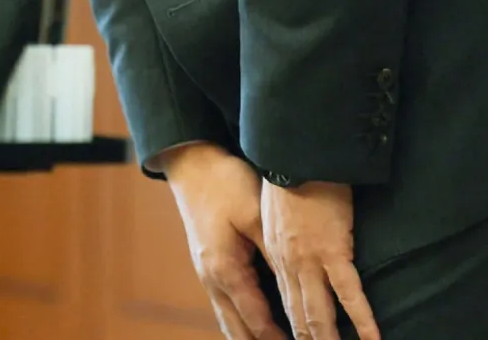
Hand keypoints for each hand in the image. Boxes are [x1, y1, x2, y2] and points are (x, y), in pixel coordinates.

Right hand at [154, 143, 284, 338]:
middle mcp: (212, 280)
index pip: (258, 322)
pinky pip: (227, 307)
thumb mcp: (255, 215)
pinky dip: (243, 323)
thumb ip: (274, 254)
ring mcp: (206, 275)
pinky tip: (257, 327)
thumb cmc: (225, 185)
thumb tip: (295, 287)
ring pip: (230, 323)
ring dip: (251, 338)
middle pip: (240, 332)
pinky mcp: (208, 266)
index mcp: (226, 271)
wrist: (192, 164)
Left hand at [259, 181, 380, 339]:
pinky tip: (372, 339)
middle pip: (299, 316)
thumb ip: (283, 235)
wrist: (296, 155)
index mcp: (275, 255)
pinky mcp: (334, 252)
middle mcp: (289, 265)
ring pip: (319, 314)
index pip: (285, 301)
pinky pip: (350, 294)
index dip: (292, 328)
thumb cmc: (288, 176)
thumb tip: (294, 245)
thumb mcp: (274, 211)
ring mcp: (310, 261)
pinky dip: (363, 321)